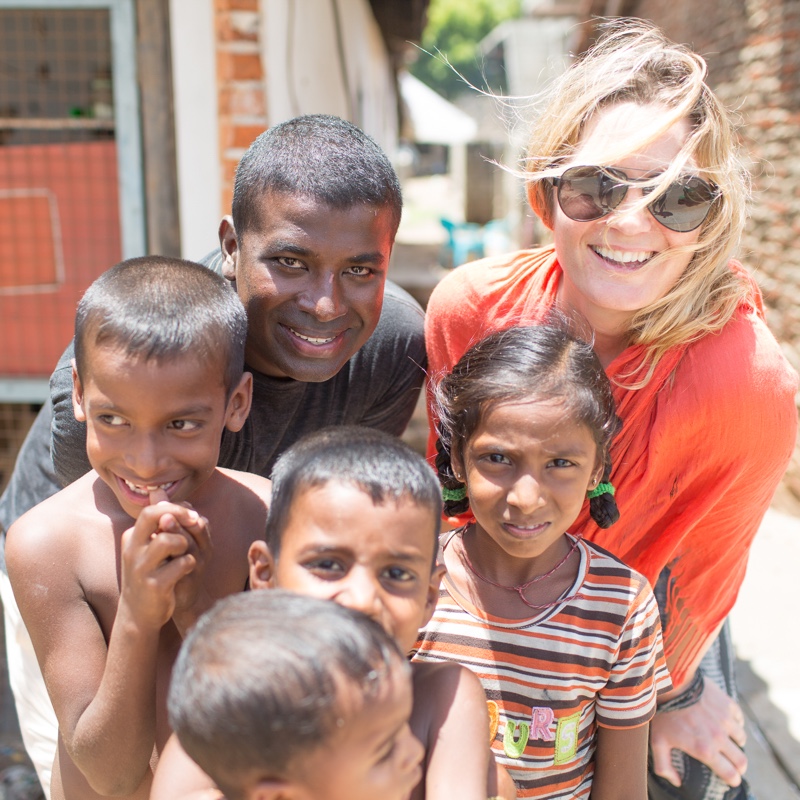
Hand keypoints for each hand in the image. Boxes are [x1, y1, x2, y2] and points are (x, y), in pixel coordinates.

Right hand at [119, 494, 206, 629]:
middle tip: (194, 521)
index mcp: (132, 538)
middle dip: (179, 515)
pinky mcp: (154, 585)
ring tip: (185, 554)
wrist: (139, 614)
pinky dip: (189, 563)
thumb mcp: (151, 548)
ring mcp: (141, 568)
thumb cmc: (151, 575)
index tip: (193, 515)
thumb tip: (162, 493)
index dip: (175, 508)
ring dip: (184, 543)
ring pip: (167, 540)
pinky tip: (186, 569)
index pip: (151, 510)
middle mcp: (132, 550)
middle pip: (152, 516)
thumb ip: (160, 523)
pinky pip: (180, 564)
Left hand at [650, 676, 746, 786]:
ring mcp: (726, 720)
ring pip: (741, 739)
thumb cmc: (663, 712)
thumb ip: (664, 766)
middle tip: (733, 766)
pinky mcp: (728, 704)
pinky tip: (726, 722)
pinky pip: (739, 719)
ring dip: (736, 744)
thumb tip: (676, 781)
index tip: (730, 779)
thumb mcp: (657, 742)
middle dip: (739, 767)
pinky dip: (735, 723)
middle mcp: (720, 738)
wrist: (671, 682)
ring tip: (727, 742)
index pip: (730, 774)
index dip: (732, 780)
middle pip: (742, 761)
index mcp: (705, 750)